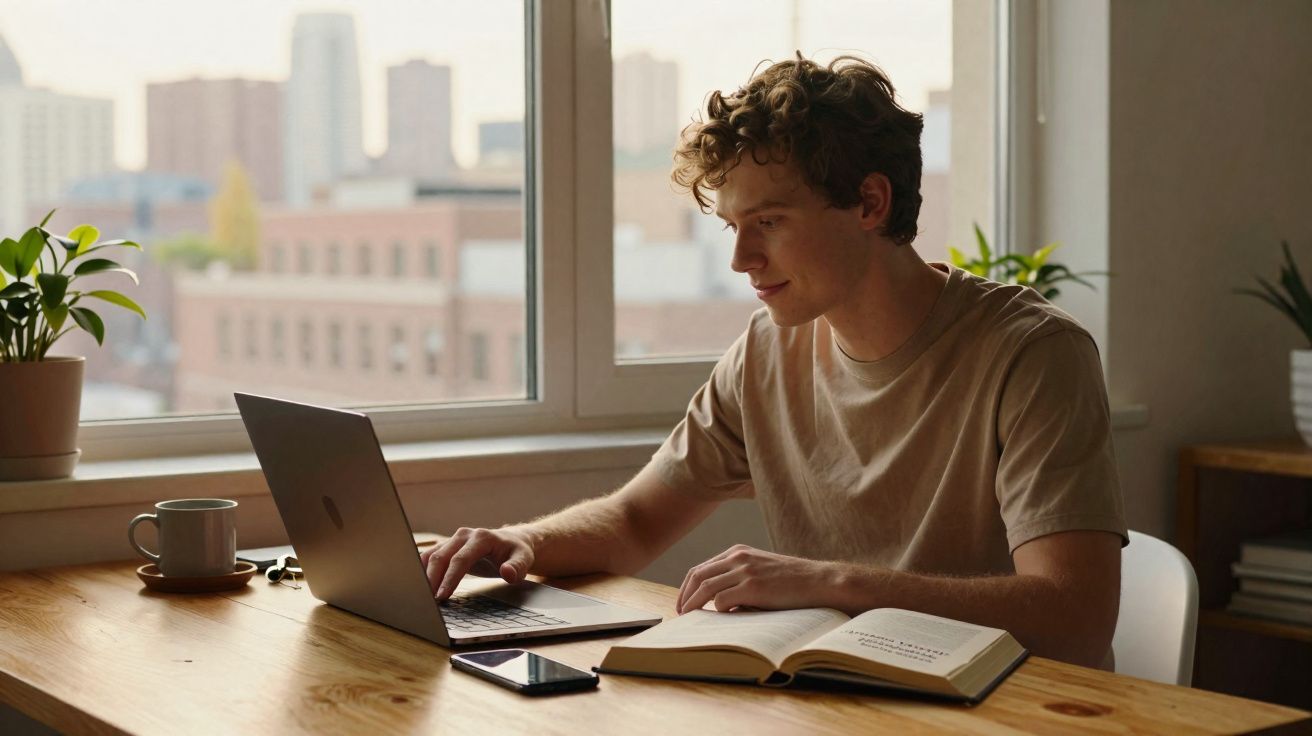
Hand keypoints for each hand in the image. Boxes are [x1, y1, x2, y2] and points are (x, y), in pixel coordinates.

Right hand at [420, 527, 535, 600]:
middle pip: (441, 556)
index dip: (450, 578)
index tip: (442, 596)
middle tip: (427, 601)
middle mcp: (464, 535)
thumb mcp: (523, 559)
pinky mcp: (447, 547)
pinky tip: (419, 586)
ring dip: (424, 575)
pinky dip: (422, 570)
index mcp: (481, 537)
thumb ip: (517, 567)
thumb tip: (507, 574)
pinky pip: (430, 557)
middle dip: (432, 579)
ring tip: (420, 596)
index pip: (460, 559)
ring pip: (431, 555)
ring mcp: (454, 540)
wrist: (512, 542)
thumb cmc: (516, 552)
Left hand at [676, 544, 840, 614]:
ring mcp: (745, 570)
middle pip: (697, 575)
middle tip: (680, 613)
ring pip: (705, 588)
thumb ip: (738, 578)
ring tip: (689, 619)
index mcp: (738, 551)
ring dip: (693, 605)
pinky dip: (716, 611)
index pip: (702, 567)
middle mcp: (738, 557)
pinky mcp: (752, 587)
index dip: (687, 586)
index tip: (683, 602)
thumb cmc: (793, 581)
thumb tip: (715, 602)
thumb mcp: (761, 570)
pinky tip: (719, 619)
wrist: (819, 581)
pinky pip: (721, 600)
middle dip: (684, 596)